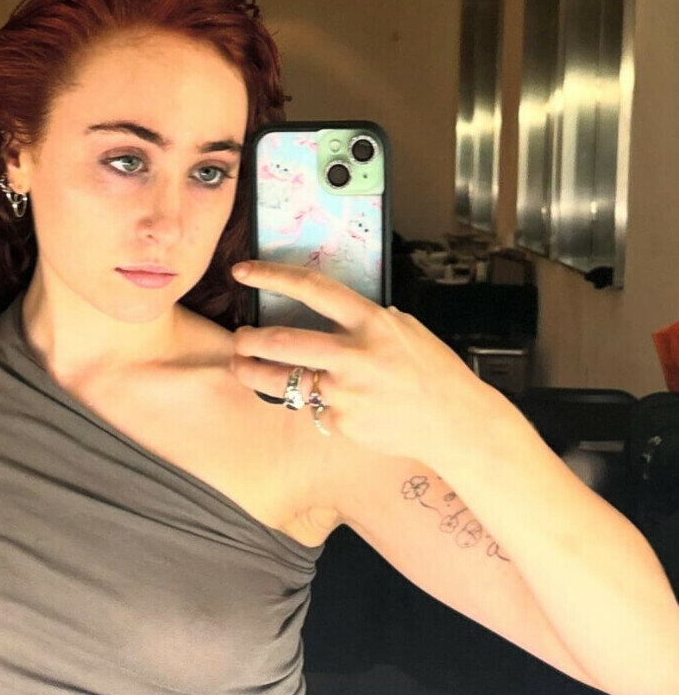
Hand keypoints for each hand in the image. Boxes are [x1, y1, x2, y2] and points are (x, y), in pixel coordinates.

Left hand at [230, 260, 513, 465]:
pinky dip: (310, 402)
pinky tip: (323, 401)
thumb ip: (365, 320)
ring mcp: (345, 393)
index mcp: (372, 322)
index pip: (312, 288)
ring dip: (251, 372)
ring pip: (281, 381)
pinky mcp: (341, 422)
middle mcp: (354, 356)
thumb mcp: (405, 329)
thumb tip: (329, 311)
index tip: (243, 272)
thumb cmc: (432, 371)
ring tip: (239, 366)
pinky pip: (312, 408)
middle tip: (239, 338)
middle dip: (249, 339)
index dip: (271, 277)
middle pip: (282, 341)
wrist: (454, 423)